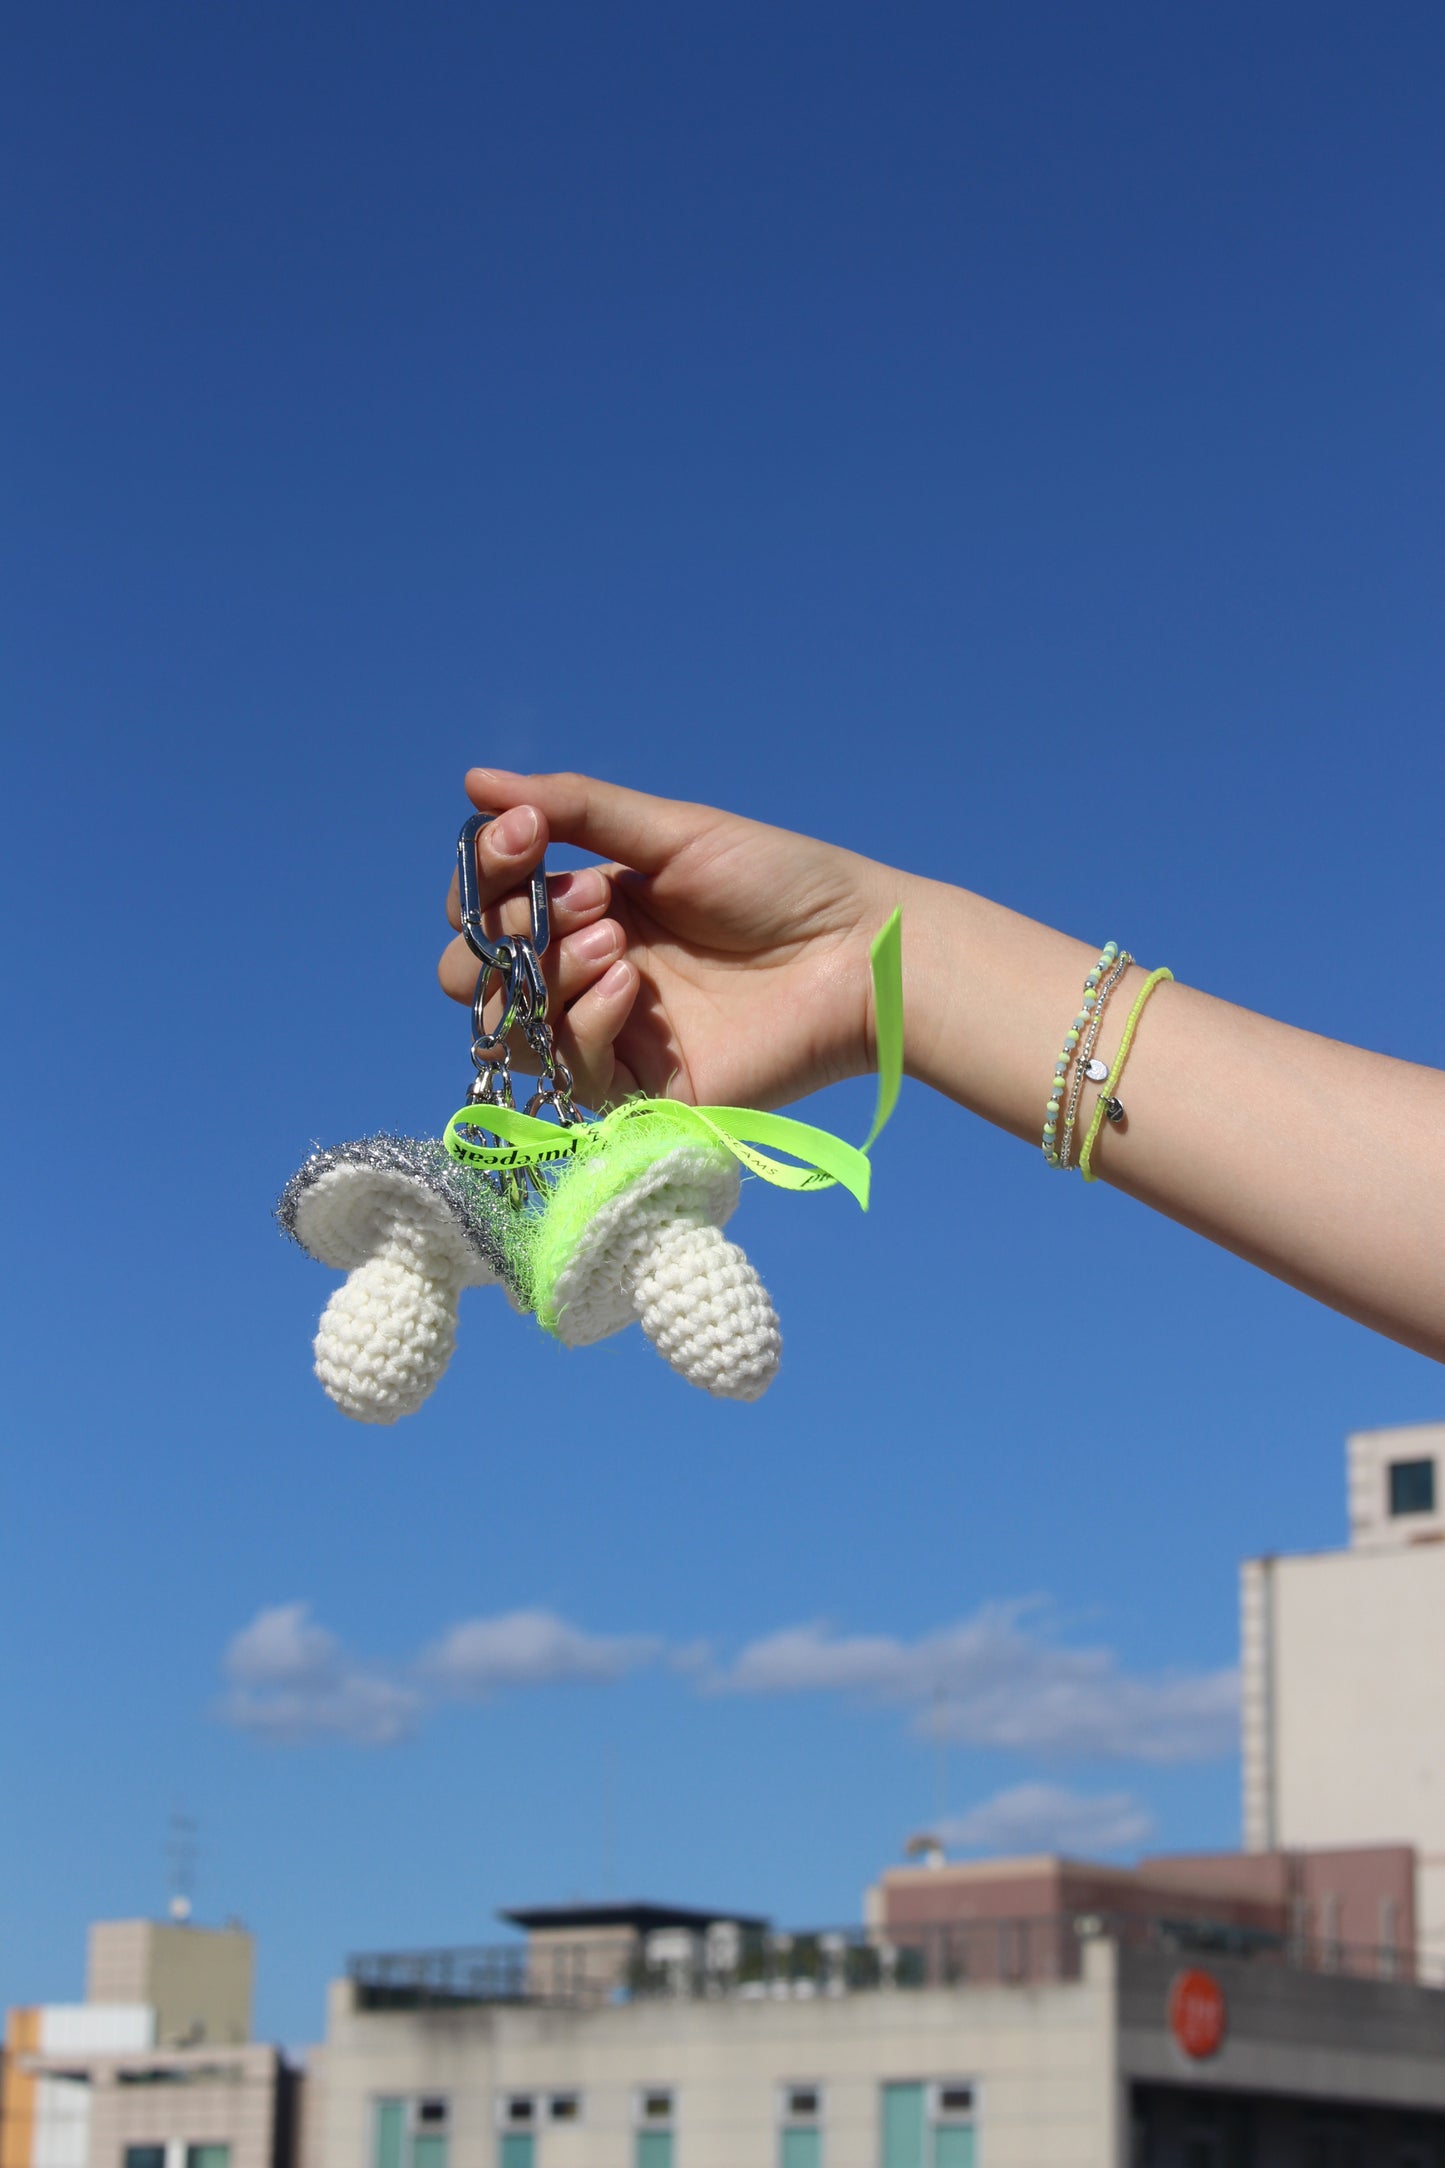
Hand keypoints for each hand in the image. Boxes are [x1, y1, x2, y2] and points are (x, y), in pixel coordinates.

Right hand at [439, 769, 897, 1110]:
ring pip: (507, 1025)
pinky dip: (585, 1021)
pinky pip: (568, 1069)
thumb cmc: (779, 884)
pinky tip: (634, 986)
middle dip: (501, 930)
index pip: (486, 903)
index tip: (524, 835)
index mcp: (586, 907)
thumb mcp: (672, 833)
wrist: (858, 953)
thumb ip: (576, 809)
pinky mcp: (639, 1093)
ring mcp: (608, 1036)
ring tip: (615, 940)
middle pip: (471, 971)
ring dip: (545, 972)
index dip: (485, 872)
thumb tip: (475, 780)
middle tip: (576, 900)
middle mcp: (584, 974)